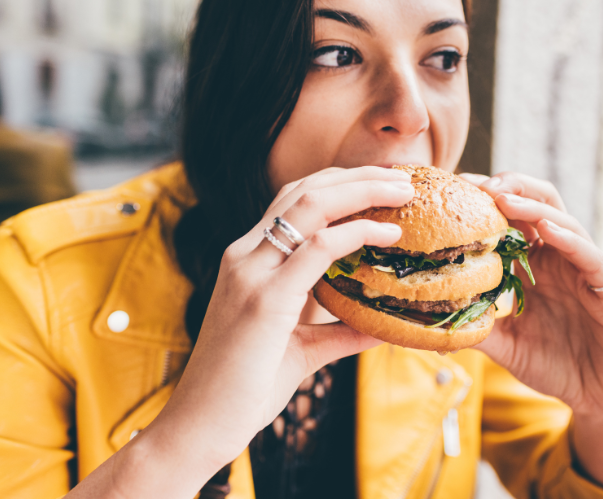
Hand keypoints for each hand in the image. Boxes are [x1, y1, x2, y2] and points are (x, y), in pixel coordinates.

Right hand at [70, 167, 412, 498]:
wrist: (198, 427)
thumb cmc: (244, 389)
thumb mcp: (301, 349)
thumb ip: (338, 332)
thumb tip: (382, 326)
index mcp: (249, 260)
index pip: (295, 200)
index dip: (340, 183)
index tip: (382, 183)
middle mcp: (245, 256)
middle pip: (306, 190)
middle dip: (359, 176)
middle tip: (404, 177)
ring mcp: (251, 273)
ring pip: (311, 205)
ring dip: (363, 191)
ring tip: (404, 191)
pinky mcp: (264, 299)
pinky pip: (317, 249)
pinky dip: (357, 234)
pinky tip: (388, 235)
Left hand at [461, 171, 602, 493]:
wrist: (599, 399)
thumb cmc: (554, 366)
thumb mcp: (504, 344)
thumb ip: (476, 326)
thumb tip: (429, 320)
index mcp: (534, 264)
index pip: (511, 219)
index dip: (486, 201)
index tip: (455, 189)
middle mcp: (559, 258)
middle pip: (538, 203)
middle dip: (509, 186)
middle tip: (477, 185)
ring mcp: (584, 269)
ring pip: (563, 220)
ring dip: (532, 205)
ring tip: (503, 197)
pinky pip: (589, 255)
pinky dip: (568, 238)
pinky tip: (546, 229)